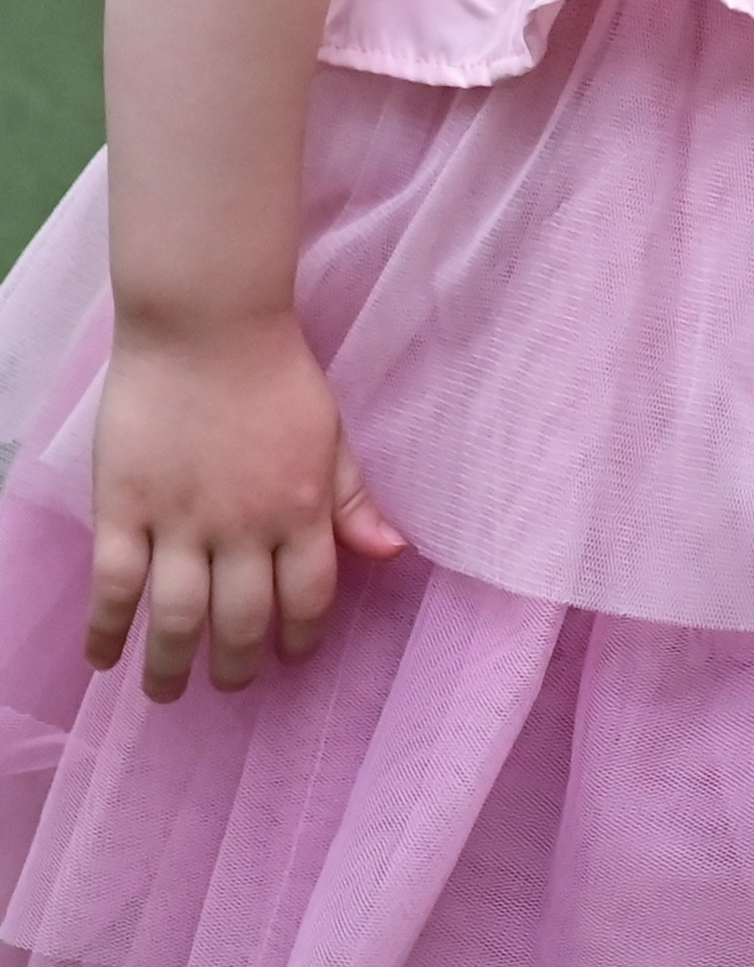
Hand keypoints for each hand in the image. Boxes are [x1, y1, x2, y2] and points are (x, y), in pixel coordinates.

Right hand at [89, 314, 404, 699]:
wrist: (206, 320)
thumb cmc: (274, 371)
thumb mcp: (329, 431)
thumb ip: (352, 499)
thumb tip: (392, 553)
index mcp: (300, 510)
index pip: (306, 600)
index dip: (299, 639)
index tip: (289, 658)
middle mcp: (242, 528)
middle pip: (240, 624)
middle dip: (235, 667)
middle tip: (227, 683)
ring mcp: (180, 521)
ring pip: (177, 620)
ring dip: (172, 668)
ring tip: (167, 691)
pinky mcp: (124, 508)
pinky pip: (114, 586)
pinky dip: (106, 631)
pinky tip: (104, 658)